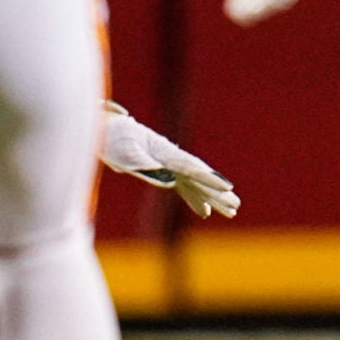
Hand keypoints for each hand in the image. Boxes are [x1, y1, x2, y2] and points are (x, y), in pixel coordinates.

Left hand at [99, 102, 239, 216]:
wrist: (103, 127)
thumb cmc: (111, 139)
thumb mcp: (125, 155)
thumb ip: (148, 168)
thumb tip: (172, 181)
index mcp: (164, 152)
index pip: (192, 168)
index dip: (211, 179)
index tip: (228, 188)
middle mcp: (170, 158)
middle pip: (199, 176)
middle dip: (218, 192)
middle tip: (236, 205)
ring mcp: (167, 164)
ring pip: (194, 183)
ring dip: (212, 198)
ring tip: (231, 211)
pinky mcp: (161, 170)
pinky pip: (182, 187)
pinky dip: (195, 199)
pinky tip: (204, 211)